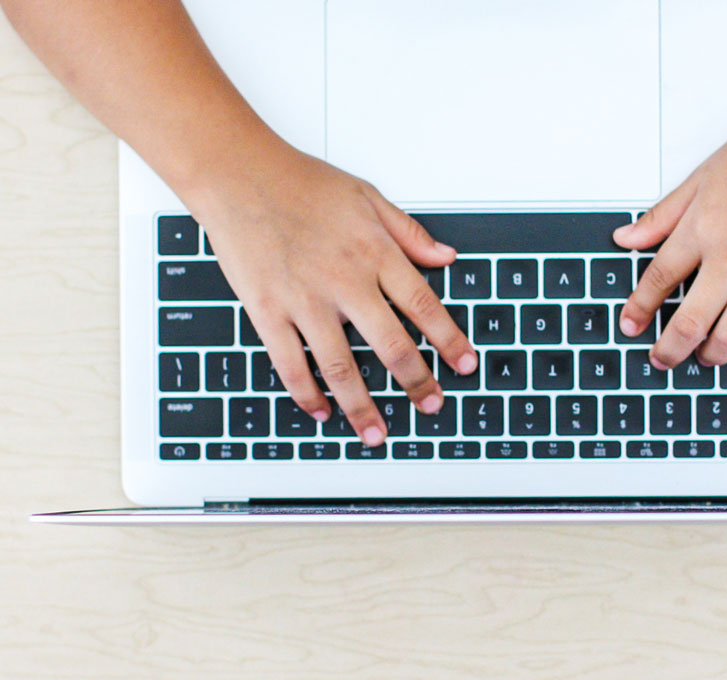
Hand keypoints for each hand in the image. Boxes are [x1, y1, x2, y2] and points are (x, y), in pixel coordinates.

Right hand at [194, 144, 476, 444]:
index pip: (423, 306)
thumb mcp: (367, 196)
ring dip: (362, 407)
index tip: (465, 366)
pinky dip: (307, 393)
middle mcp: (344, 281)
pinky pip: (290, 363)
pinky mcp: (268, 311)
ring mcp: (305, 300)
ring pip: (342, 367)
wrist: (236, 174)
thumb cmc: (300, 182)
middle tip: (431, 406)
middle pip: (391, 346)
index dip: (449, 340)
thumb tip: (446, 256)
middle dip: (416, 382)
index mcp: (374, 253)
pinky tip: (321, 411)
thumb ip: (409, 233)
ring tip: (376, 434)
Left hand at [613, 97, 726, 368]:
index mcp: (704, 227)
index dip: (639, 310)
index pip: (658, 280)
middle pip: (692, 322)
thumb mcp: (702, 177)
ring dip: (713, 355)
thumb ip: (661, 217)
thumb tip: (625, 239)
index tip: (630, 326)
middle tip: (663, 358)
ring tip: (705, 356)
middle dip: (670, 350)